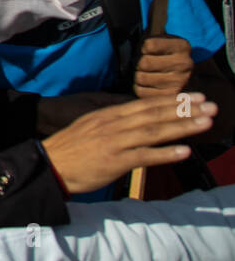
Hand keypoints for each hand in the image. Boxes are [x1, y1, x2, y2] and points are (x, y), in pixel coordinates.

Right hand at [41, 93, 214, 193]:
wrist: (49, 163)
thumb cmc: (70, 147)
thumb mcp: (90, 125)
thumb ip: (113, 120)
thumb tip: (134, 114)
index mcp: (108, 114)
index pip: (145, 104)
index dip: (171, 100)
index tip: (194, 97)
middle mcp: (114, 124)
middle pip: (154, 114)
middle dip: (184, 110)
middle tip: (210, 105)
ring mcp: (115, 142)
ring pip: (153, 131)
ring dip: (182, 127)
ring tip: (205, 123)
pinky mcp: (114, 161)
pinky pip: (144, 156)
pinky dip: (165, 153)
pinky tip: (184, 151)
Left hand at [133, 31, 192, 98]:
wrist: (186, 77)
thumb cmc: (165, 55)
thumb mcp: (163, 40)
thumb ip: (152, 33)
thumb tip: (142, 16)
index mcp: (182, 46)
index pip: (148, 44)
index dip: (142, 47)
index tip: (146, 49)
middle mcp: (185, 63)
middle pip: (144, 62)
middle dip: (138, 62)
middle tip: (141, 63)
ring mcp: (180, 82)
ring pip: (140, 78)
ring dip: (137, 75)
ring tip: (144, 73)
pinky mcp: (171, 96)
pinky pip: (141, 91)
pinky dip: (139, 87)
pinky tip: (146, 84)